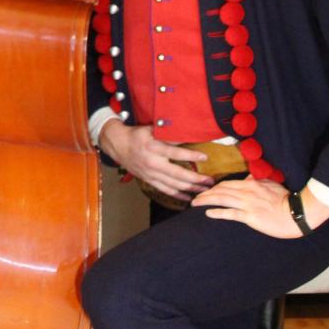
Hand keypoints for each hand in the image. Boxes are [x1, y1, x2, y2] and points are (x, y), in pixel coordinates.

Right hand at [97, 121, 213, 202]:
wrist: (118, 145)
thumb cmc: (137, 136)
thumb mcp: (151, 130)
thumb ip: (168, 134)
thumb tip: (187, 134)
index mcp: (153, 147)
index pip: (175, 152)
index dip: (191, 155)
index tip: (205, 157)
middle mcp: (152, 163)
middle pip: (178, 174)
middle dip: (196, 179)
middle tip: (210, 181)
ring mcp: (150, 174)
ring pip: (173, 185)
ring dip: (190, 189)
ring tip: (205, 190)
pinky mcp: (149, 180)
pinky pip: (165, 190)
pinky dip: (177, 195)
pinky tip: (189, 198)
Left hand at [192, 180, 328, 238]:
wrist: (298, 213)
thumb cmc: (286, 199)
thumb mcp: (271, 184)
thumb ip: (258, 180)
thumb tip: (249, 176)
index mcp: (251, 183)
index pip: (227, 183)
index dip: (214, 187)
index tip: (206, 190)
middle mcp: (246, 192)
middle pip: (220, 190)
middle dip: (205, 193)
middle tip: (194, 196)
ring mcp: (247, 204)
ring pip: (221, 199)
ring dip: (206, 200)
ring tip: (195, 203)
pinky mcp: (250, 217)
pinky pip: (230, 213)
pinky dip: (217, 212)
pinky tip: (207, 213)